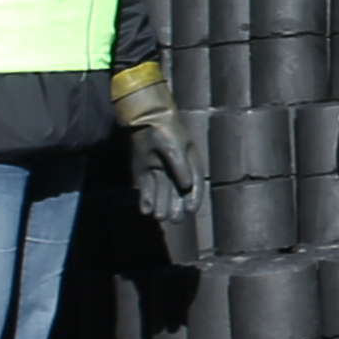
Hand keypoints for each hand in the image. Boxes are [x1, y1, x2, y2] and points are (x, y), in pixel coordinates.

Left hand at [109, 61, 198, 224]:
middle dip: (175, 206)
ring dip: (161, 205)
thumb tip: (186, 187)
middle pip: (177, 191)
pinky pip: (147, 189)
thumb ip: (181, 167)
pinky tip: (146, 210)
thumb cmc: (165, 130)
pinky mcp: (144, 171)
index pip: (195, 184)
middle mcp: (175, 169)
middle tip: (173, 220)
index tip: (190, 210)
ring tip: (159, 218)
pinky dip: (147, 200)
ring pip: (161, 192)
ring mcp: (158, 170)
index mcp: (189, 162)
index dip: (193, 198)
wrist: (144, 119)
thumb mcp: (176, 147)